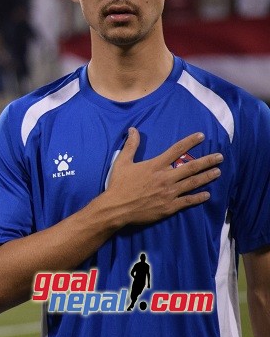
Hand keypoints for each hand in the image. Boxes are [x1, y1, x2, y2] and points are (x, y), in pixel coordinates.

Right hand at [102, 128, 220, 225]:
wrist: (117, 208)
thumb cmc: (118, 184)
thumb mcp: (122, 162)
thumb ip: (131, 145)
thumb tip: (133, 129)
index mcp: (155, 165)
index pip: (176, 150)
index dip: (190, 142)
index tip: (202, 136)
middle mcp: (166, 177)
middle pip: (191, 167)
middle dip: (207, 161)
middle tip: (220, 157)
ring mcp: (169, 193)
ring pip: (193, 183)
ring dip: (207, 176)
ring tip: (218, 172)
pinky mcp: (169, 206)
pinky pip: (188, 201)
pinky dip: (199, 198)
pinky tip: (207, 195)